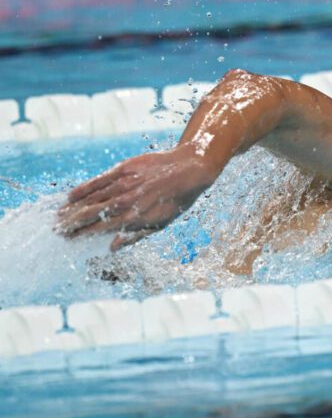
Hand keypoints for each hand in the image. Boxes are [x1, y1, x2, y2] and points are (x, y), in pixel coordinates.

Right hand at [56, 144, 218, 250]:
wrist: (190, 169)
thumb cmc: (177, 200)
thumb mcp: (161, 224)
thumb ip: (135, 235)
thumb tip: (112, 247)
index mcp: (135, 218)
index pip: (100, 228)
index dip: (81, 235)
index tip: (68, 240)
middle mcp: (126, 201)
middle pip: (90, 214)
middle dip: (71, 223)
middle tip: (56, 230)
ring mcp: (124, 184)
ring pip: (91, 198)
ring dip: (72, 208)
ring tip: (58, 216)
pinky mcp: (123, 169)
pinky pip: (98, 181)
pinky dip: (83, 189)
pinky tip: (70, 197)